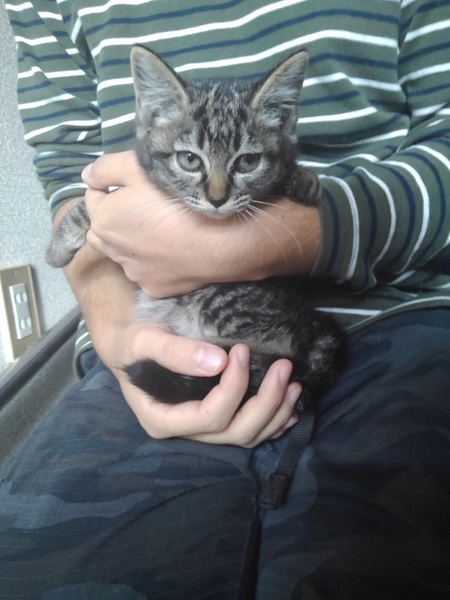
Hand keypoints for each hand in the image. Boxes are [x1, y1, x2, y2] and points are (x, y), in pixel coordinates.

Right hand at [60, 239, 300, 446]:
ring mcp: (202, 430)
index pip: (207, 416)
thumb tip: (217, 362)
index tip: (241, 351)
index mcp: (163, 419)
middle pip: (233, 432)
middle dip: (265, 402)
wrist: (132, 345)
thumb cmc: (135, 342)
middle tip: (284, 368)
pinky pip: (249, 431)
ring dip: (275, 413)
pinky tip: (292, 406)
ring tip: (295, 385)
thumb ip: (176, 352)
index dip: (232, 388)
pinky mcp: (215, 421)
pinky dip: (274, 422)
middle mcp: (185, 431)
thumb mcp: (146, 341)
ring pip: (246, 436)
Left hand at [82, 151, 320, 296]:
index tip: (136, 184)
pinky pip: (147, 271)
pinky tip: (174, 251)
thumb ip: (105, 169)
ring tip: (163, 230)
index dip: (112, 186)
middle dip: (115, 218)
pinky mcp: (156, 288)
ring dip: (134, 242)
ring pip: (125, 253)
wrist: (222, 241)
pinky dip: (155, 262)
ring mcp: (134, 273)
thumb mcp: (139, 167)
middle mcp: (112, 250)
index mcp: (103, 219)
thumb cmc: (179, 199)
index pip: (93, 196)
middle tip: (144, 208)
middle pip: (104, 229)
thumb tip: (87, 177)